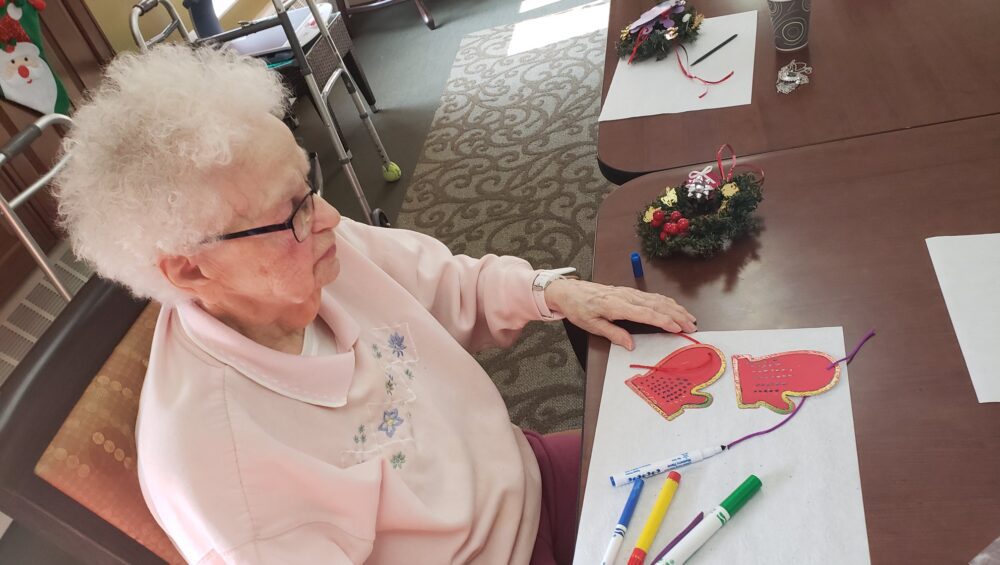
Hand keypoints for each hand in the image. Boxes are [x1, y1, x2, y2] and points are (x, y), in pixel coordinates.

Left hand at [544, 279, 696, 350]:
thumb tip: (631, 345)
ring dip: (675, 309)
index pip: (646, 313)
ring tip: (690, 318)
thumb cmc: (579, 308)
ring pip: (658, 299)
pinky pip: (652, 296)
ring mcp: (629, 293)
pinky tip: (675, 307)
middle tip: (692, 327)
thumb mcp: (591, 325)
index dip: (664, 321)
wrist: (571, 291)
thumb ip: (613, 334)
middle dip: (677, 316)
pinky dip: (667, 302)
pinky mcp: (630, 292)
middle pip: (657, 305)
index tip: (678, 329)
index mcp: (617, 305)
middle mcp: (626, 297)